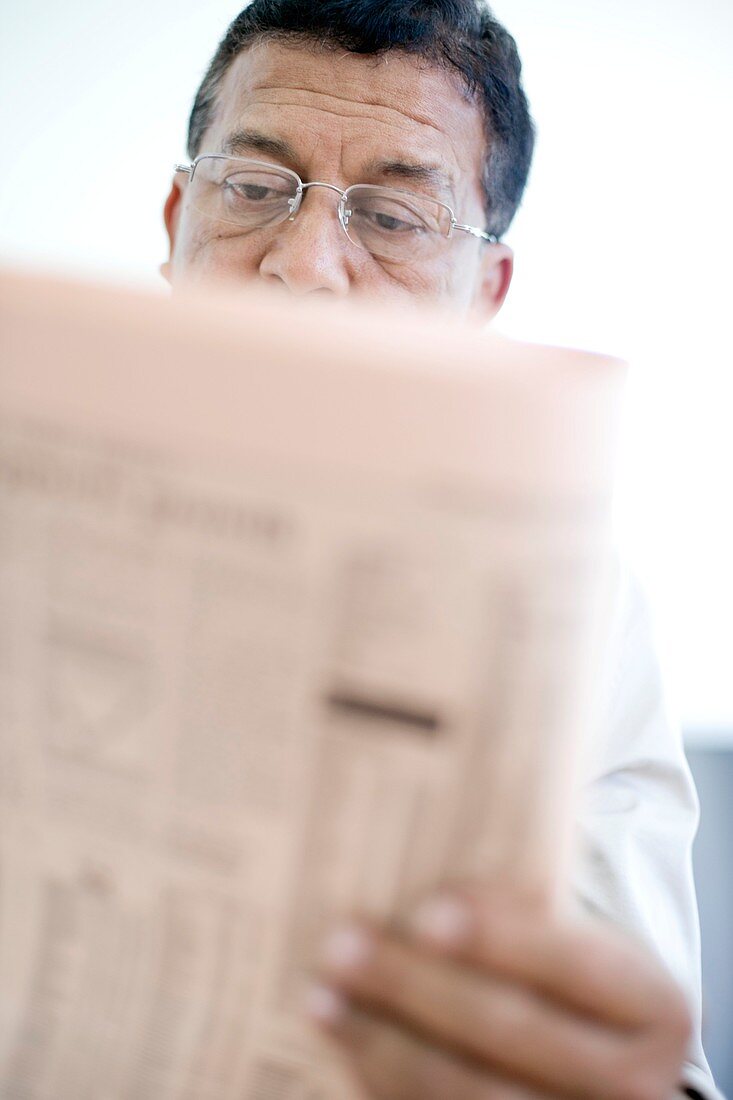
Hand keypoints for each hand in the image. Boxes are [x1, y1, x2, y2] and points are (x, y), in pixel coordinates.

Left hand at [306, 886, 691, 1099]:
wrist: (596, 1061)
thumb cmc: (571, 974)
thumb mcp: (578, 937)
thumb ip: (525, 912)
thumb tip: (424, 867)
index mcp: (656, 1010)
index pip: (578, 968)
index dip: (503, 941)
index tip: (427, 910)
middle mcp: (633, 1085)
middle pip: (514, 1034)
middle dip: (420, 987)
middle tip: (344, 944)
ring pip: (470, 1095)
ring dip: (383, 1041)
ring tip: (322, 995)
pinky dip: (383, 1079)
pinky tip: (344, 1036)